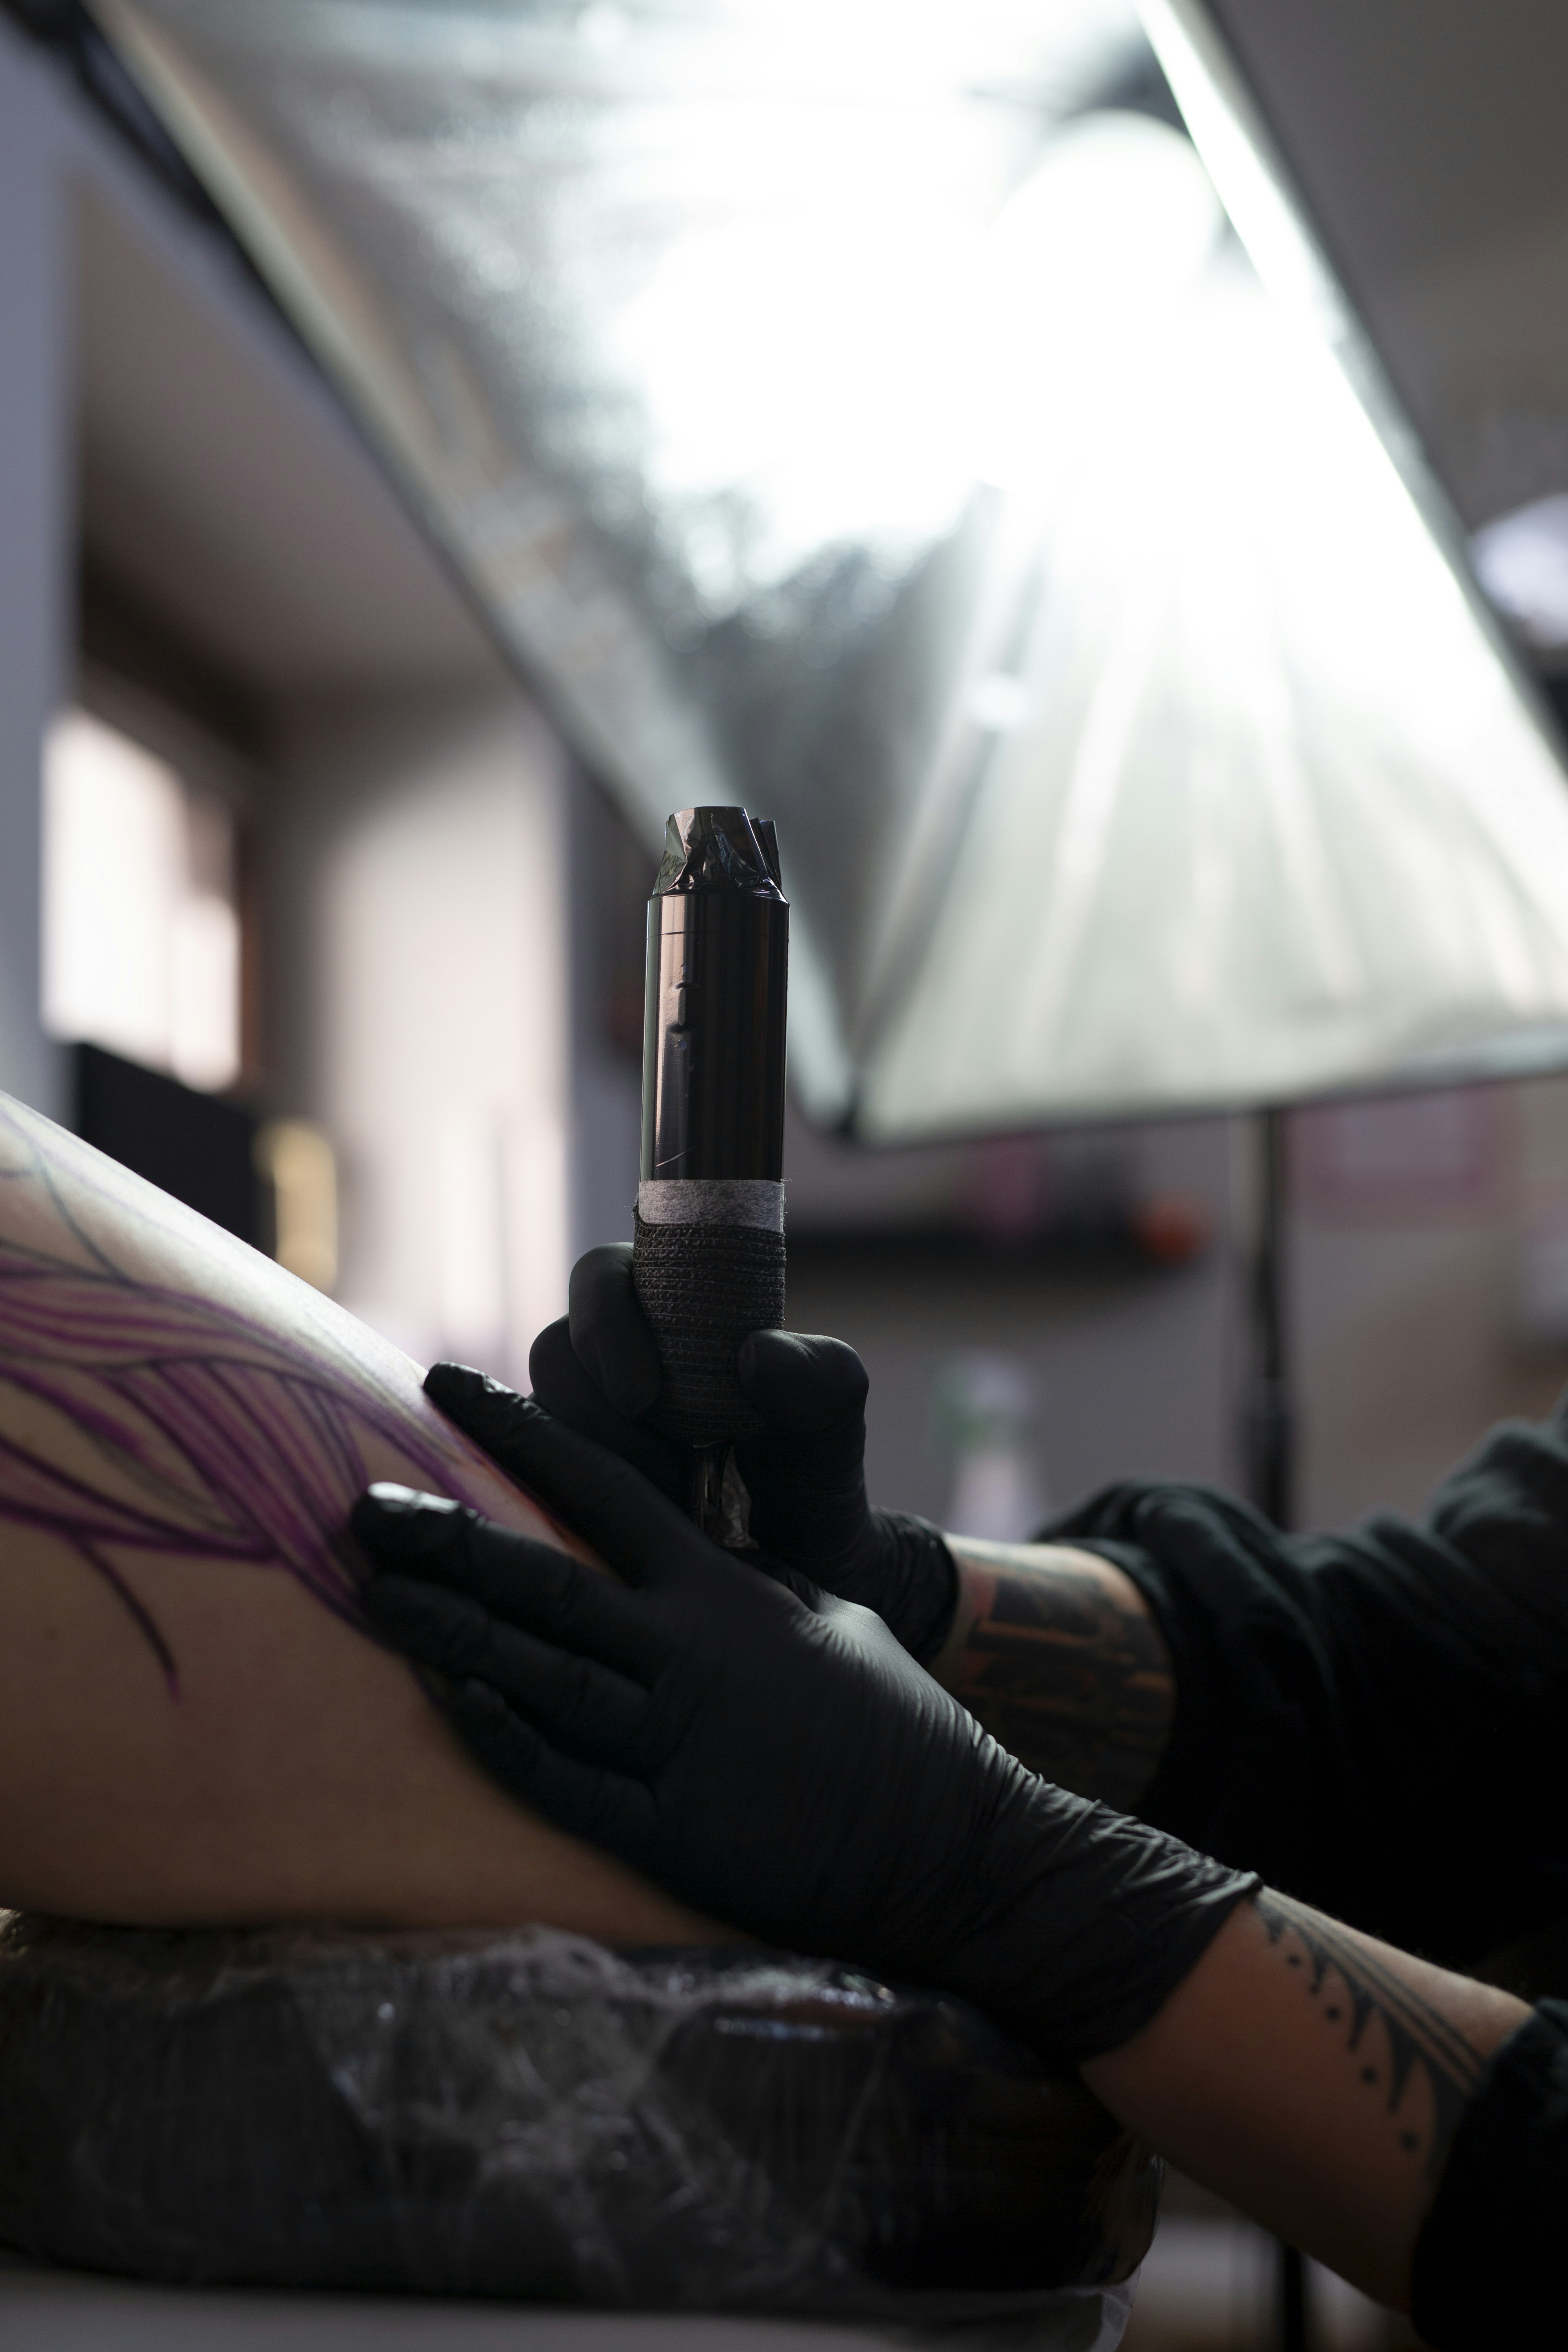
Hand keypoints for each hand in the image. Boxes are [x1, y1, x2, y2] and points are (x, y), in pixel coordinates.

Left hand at [351, 1403, 1253, 2066]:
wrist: (951, 1844)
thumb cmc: (893, 1723)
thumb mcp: (828, 1615)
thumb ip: (747, 1581)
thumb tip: (697, 1553)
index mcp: (724, 1591)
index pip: (601, 1488)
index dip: (518, 1433)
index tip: (444, 1384)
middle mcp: (690, 1654)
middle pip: (541, 1581)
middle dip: (446, 1540)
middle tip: (363, 1509)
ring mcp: (677, 1743)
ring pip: (534, 1673)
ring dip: (444, 1632)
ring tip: (371, 1594)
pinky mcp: (671, 1830)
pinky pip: (560, 1779)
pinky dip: (498, 1737)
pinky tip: (445, 1701)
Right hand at [442, 1243, 957, 1659]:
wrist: (802, 1569)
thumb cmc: (812, 1472)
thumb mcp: (832, 1418)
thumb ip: (820, 1376)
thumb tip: (758, 1355)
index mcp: (663, 1308)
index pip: (601, 1275)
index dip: (605, 1321)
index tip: (644, 1394)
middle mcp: (607, 1358)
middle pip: (555, 1351)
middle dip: (598, 1413)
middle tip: (669, 1470)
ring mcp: (574, 1423)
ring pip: (534, 1420)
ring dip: (591, 1465)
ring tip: (670, 1505)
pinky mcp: (555, 1484)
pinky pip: (526, 1481)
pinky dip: (571, 1507)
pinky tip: (625, 1538)